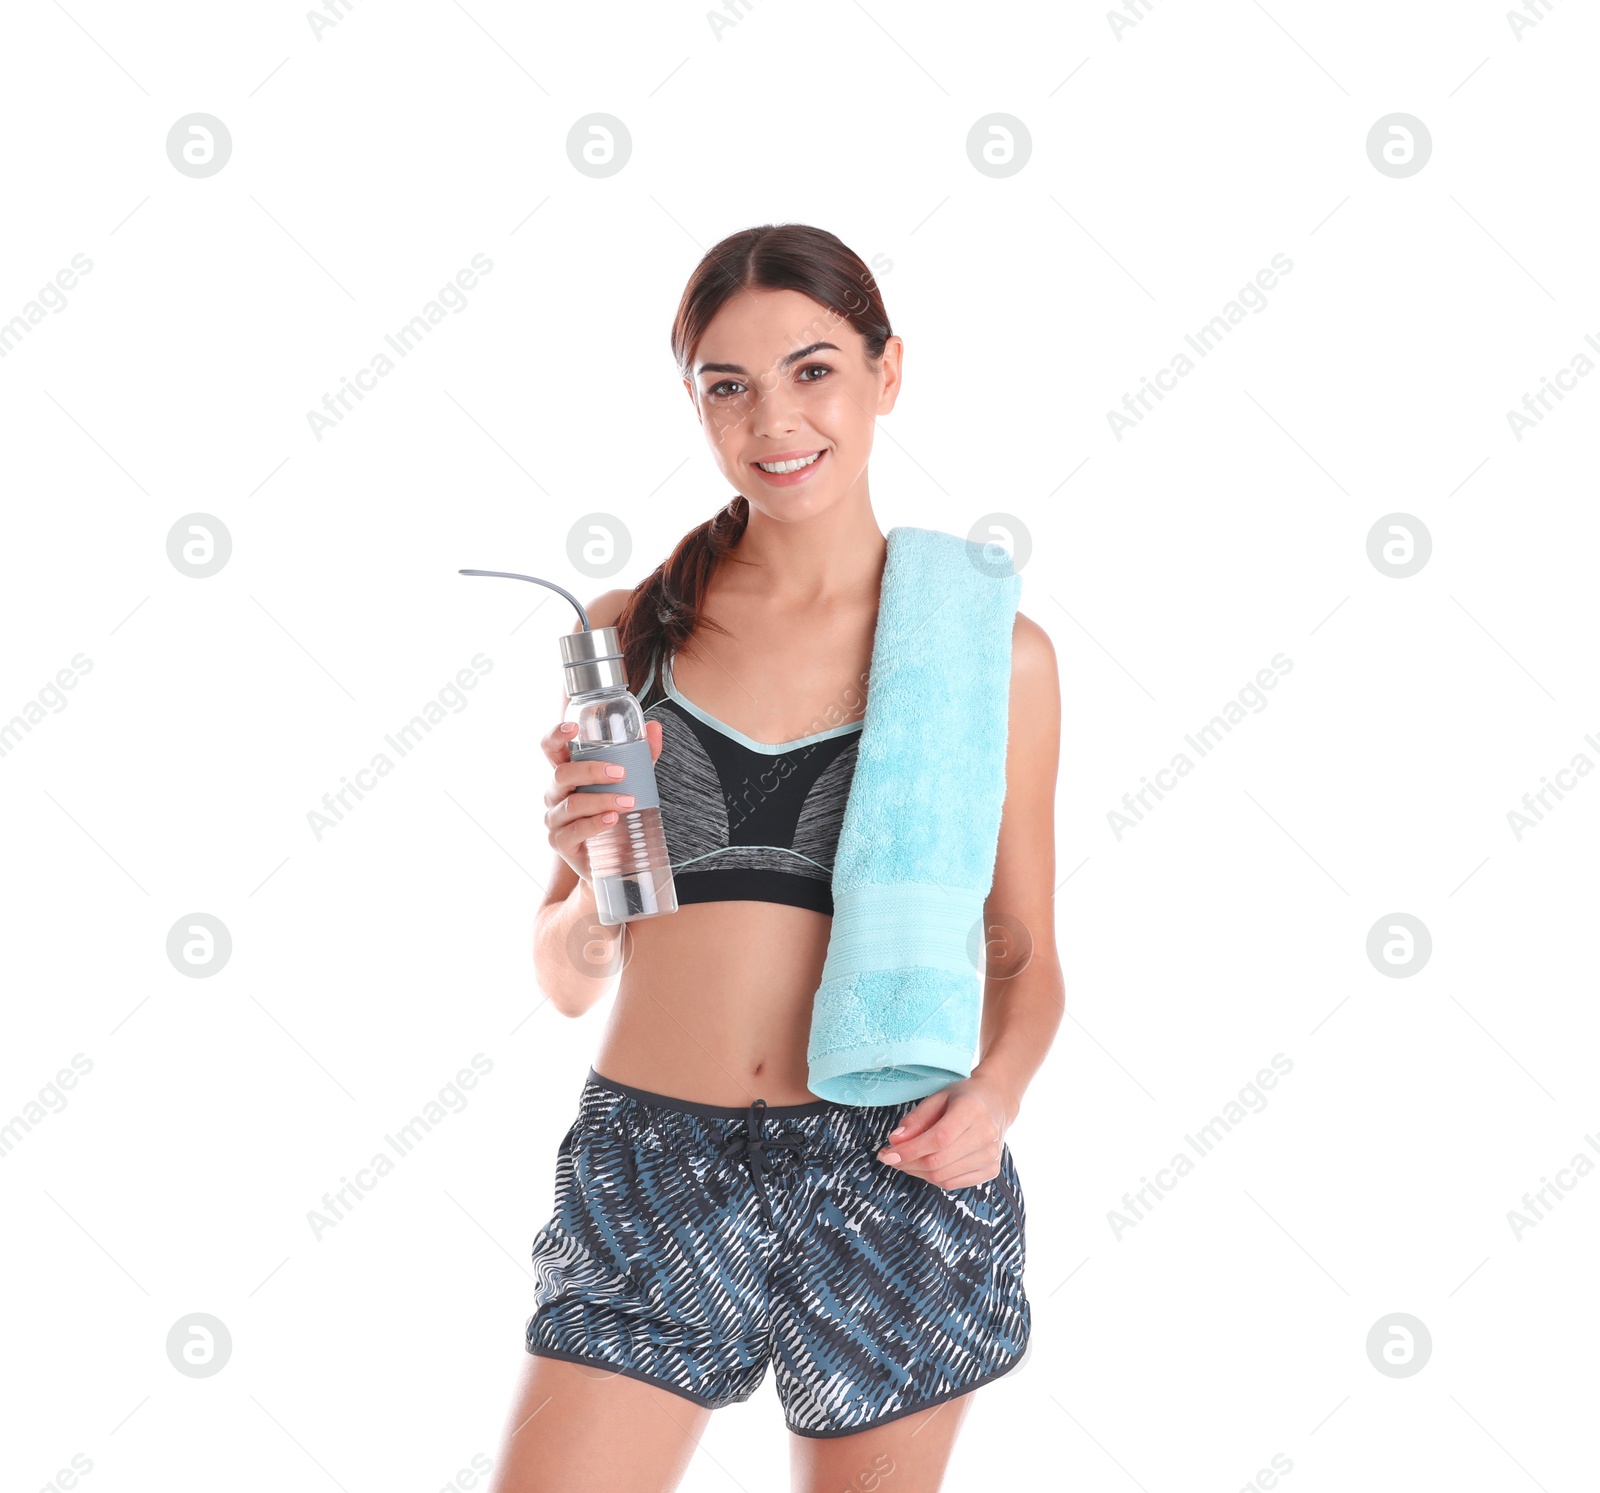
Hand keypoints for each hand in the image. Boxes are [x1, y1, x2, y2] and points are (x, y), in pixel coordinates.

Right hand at [540, 718, 663, 884]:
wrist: (613, 860)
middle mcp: (555, 794)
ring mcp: (555, 819)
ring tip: (629, 801)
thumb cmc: (615, 813)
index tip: (574, 727)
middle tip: (620, 773)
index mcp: (567, 775)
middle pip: (562, 774)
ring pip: (572, 803)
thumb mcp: (630, 783)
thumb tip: (655, 727)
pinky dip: (596, 823)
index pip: (551, 750)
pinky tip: (613, 819)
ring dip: (601, 800)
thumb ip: (642, 756)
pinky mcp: (560, 842)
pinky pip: (575, 830)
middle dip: (591, 770)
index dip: (556, 736)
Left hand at [875, 1074, 1016, 1190]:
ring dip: (917, 1172)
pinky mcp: (991, 1169)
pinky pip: (954, 1184)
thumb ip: (915, 1119)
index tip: (887, 1154)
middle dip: (908, 1163)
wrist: (996, 1104)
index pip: (937, 1139)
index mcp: (972, 1110)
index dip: (910, 1150)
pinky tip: (924, 1166)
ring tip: (906, 1161)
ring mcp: (991, 1155)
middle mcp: (986, 1135)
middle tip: (891, 1157)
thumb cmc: (963, 1098)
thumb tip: (895, 1142)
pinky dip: (933, 1178)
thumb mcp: (937, 1098)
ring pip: (944, 1177)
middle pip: (938, 1161)